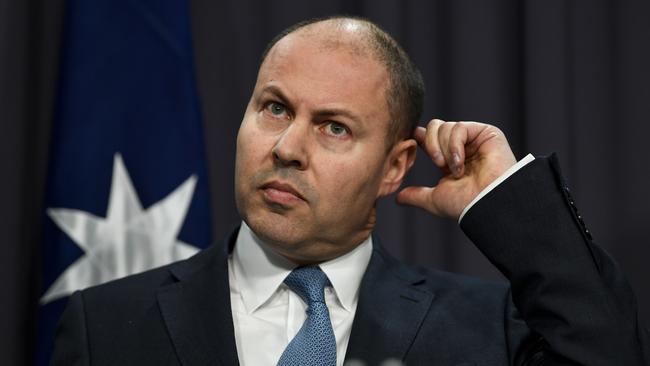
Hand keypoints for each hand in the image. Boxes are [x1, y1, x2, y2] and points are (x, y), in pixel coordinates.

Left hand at [396, 119, 516, 219]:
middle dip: (431, 144)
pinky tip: (460, 163)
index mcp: (449, 158)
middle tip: (438, 164)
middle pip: (435, 126)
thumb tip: (397, 198)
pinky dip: (455, 146)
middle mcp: (461, 146)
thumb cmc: (464, 204)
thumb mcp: (434, 199)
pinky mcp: (486, 133)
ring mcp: (474, 139)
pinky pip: (459, 128)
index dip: (420, 137)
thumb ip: (416, 195)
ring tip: (455, 170)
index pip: (430, 138)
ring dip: (445, 149)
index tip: (412, 141)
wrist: (486, 205)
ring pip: (445, 127)